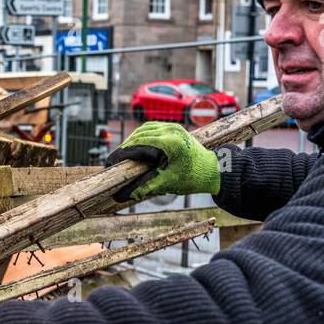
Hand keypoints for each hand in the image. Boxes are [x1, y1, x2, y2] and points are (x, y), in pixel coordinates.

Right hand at [105, 122, 220, 201]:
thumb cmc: (193, 178)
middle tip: (114, 162)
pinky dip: (141, 136)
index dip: (121, 155)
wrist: (213, 170)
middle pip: (138, 135)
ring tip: (123, 156)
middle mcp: (171, 130)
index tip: (110, 164)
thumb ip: (142, 188)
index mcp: (169, 142)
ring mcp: (173, 127)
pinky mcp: (174, 128)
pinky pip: (152, 128)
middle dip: (124, 149)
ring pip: (144, 130)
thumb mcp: (166, 184)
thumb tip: (120, 196)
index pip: (137, 146)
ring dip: (131, 141)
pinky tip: (135, 147)